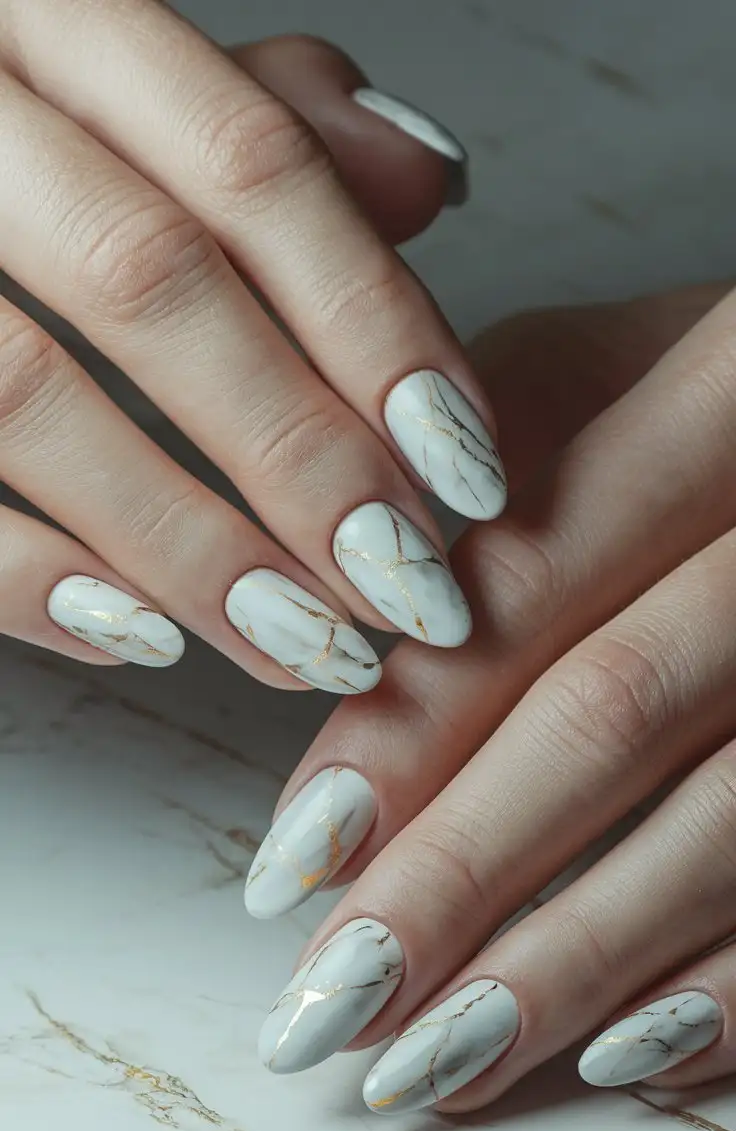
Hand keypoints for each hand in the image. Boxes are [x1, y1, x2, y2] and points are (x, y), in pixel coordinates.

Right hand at [0, 4, 503, 684]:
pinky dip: (31, 582)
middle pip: (149, 282)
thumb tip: (427, 176)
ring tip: (303, 643)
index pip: (248, 163)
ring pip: (28, 399)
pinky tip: (144, 637)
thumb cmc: (10, 137)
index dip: (374, 325)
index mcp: (47, 19)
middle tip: (404, 583)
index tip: (464, 466)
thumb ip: (269, 124)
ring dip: (186, 547)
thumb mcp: (131, 89)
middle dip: (298, 452)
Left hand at [247, 280, 735, 1107]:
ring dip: (573, 966)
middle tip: (335, 1002)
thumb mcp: (592, 371)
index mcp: (720, 404)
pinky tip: (618, 1055)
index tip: (293, 862)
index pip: (530, 586)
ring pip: (726, 826)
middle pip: (614, 718)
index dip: (405, 734)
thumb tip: (339, 672)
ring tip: (434, 1062)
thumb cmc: (699, 413)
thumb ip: (469, 494)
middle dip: (462, 876)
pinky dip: (728, 987)